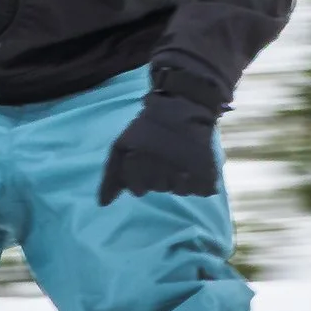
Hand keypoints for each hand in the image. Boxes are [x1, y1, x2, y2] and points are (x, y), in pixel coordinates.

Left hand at [98, 73, 222, 202]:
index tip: (145, 160)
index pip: (137, 189)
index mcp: (138, 163)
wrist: (184, 105)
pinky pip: (199, 190)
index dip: (139, 177)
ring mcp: (184, 173)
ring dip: (177, 178)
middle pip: (157, 189)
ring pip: (178, 190)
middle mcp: (160, 171)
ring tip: (178, 157)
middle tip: (162, 156)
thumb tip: (103, 204)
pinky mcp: (206, 174)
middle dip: (158, 176)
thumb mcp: (121, 146)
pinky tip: (193, 162)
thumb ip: (111, 176)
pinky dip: (197, 181)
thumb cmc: (147, 128)